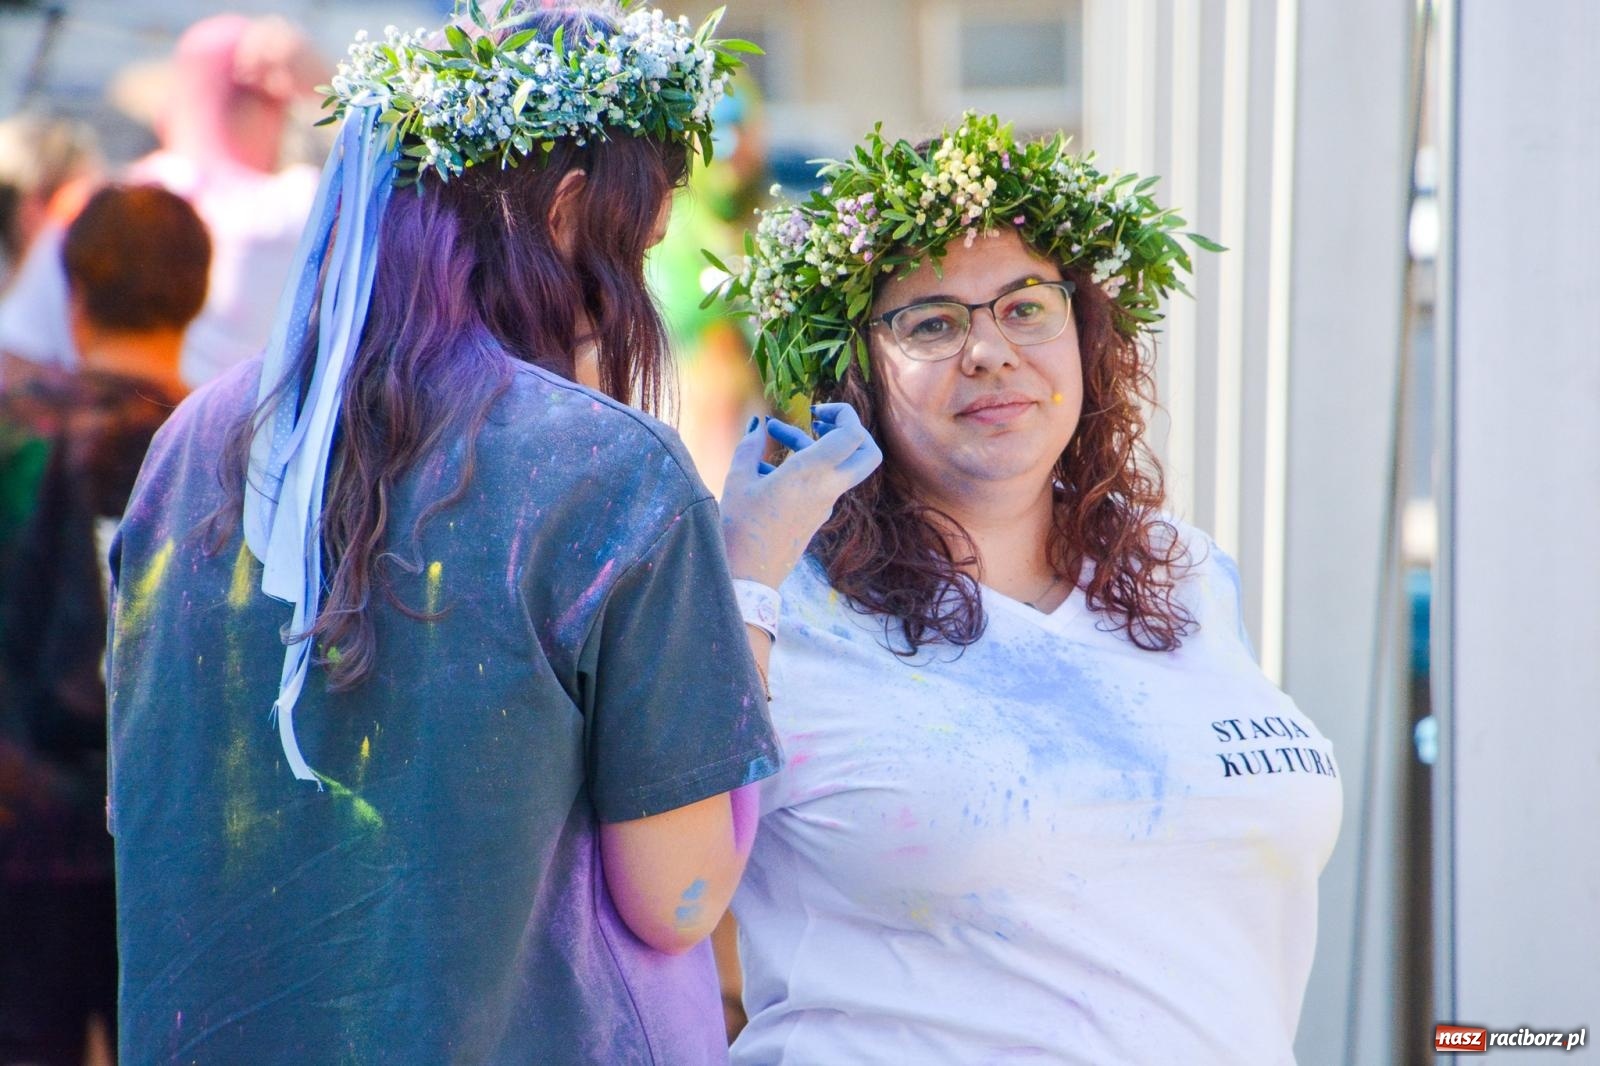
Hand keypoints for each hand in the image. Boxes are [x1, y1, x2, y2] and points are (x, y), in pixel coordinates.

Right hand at [720, 402, 881, 588]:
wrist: (748, 577)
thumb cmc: (739, 528)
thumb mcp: (737, 481)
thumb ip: (749, 447)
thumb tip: (756, 424)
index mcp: (812, 474)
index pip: (853, 435)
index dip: (842, 414)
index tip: (812, 410)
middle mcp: (827, 489)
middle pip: (867, 452)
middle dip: (850, 429)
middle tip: (818, 420)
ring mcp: (824, 505)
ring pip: (838, 466)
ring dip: (812, 445)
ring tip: (772, 435)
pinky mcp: (815, 517)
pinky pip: (821, 483)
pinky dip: (803, 467)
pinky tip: (765, 467)